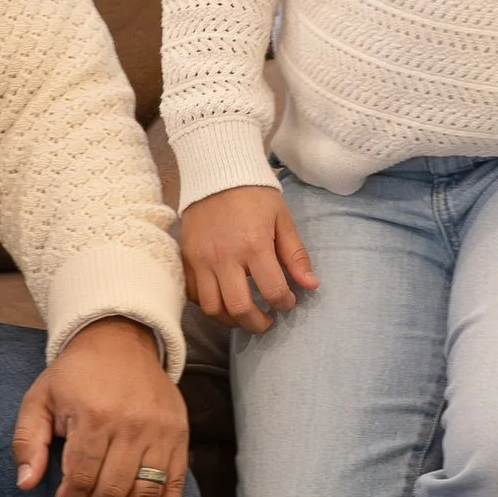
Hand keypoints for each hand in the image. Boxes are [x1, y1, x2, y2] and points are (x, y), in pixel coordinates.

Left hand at [11, 317, 189, 496]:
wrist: (121, 340)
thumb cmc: (75, 375)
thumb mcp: (40, 397)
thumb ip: (28, 440)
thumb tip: (26, 484)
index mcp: (93, 415)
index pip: (81, 474)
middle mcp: (130, 424)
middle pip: (112, 488)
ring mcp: (160, 431)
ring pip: (145, 491)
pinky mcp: (180, 434)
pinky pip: (175, 482)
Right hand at [180, 182, 318, 334]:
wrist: (217, 172)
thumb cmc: (255, 195)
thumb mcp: (282, 220)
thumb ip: (295, 255)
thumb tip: (311, 285)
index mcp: (254, 245)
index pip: (273, 291)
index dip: (284, 304)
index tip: (288, 302)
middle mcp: (225, 257)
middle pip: (240, 309)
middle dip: (257, 324)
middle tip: (267, 321)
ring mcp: (201, 260)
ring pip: (213, 308)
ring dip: (231, 319)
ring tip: (244, 314)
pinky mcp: (186, 258)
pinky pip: (194, 295)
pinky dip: (208, 303)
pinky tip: (223, 297)